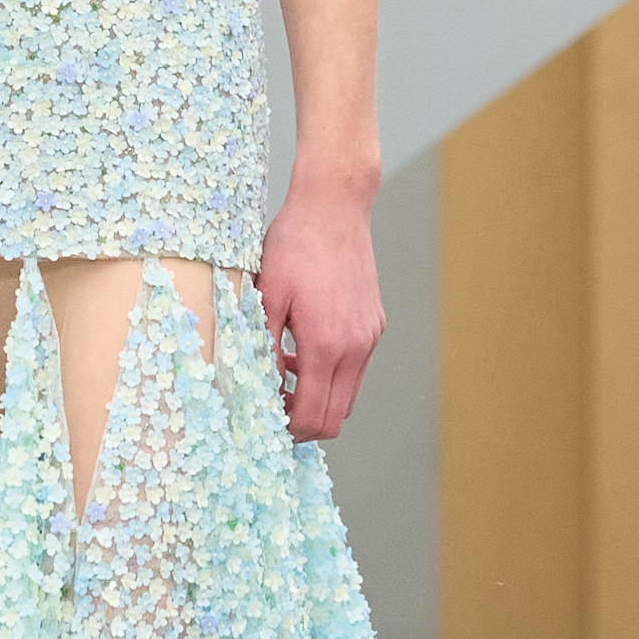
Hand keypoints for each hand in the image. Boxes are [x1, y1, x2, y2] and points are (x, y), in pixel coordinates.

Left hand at [256, 178, 383, 442]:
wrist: (334, 207)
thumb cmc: (294, 245)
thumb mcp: (267, 297)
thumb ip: (266, 348)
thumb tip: (263, 387)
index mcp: (326, 344)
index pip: (314, 415)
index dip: (290, 430)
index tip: (268, 423)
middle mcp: (355, 346)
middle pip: (338, 417)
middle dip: (307, 423)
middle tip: (277, 410)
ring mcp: (369, 336)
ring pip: (349, 394)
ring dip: (320, 397)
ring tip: (287, 377)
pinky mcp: (374, 323)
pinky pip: (356, 367)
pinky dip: (332, 373)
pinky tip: (306, 350)